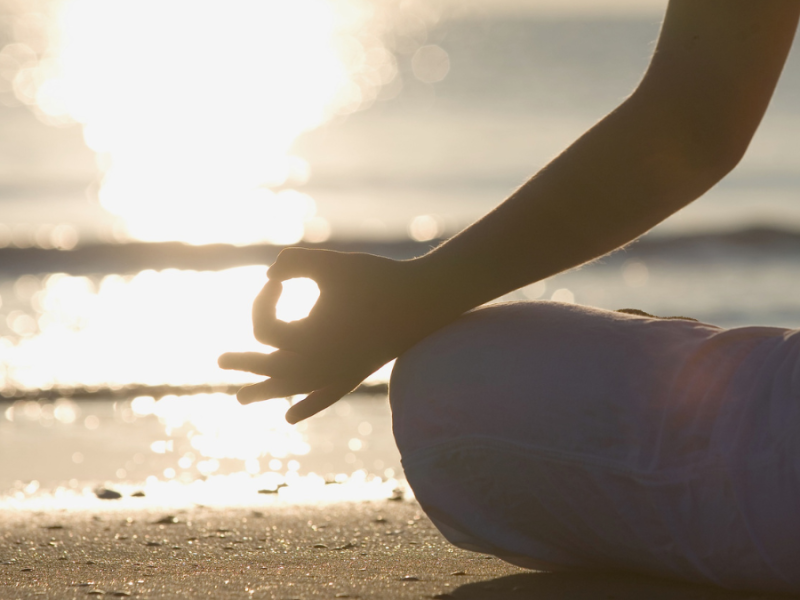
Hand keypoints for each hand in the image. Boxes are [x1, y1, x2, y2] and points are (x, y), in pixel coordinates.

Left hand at [218, 248, 447, 423]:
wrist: (423, 300)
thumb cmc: (376, 278)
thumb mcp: (330, 264)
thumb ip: (295, 262)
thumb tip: (271, 271)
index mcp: (307, 339)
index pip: (264, 328)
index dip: (262, 300)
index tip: (277, 278)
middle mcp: (317, 365)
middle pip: (269, 369)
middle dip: (244, 362)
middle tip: (219, 362)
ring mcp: (336, 374)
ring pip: (293, 389)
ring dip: (267, 391)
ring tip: (241, 399)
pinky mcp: (355, 375)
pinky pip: (324, 397)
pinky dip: (307, 405)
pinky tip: (291, 417)